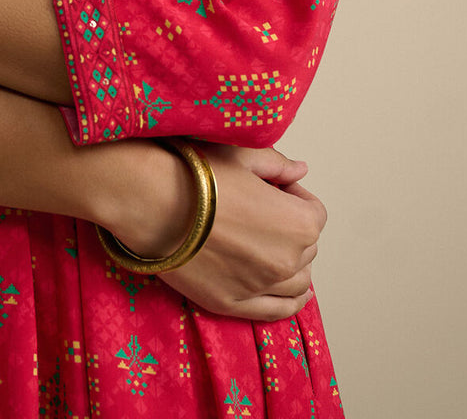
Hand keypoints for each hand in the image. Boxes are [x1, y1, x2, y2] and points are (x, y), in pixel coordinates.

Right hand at [156, 144, 324, 320]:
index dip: (294, 198)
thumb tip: (301, 170)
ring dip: (291, 265)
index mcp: (298, 223)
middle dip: (290, 230)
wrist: (151, 199)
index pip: (315, 213)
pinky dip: (289, 303)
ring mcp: (260, 287)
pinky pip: (275, 311)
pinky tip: (292, 295)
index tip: (271, 190)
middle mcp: (287, 260)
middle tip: (260, 214)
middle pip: (306, 249)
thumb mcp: (243, 157)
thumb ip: (279, 165)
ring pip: (297, 283)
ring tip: (269, 248)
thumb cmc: (198, 173)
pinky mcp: (232, 303)